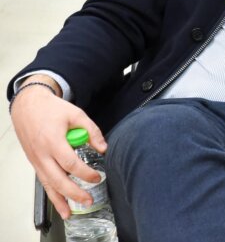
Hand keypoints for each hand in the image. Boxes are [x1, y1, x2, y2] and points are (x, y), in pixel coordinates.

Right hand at [10, 79, 106, 220]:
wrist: (28, 106)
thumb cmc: (50, 109)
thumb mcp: (76, 114)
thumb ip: (91, 131)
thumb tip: (103, 148)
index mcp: (53, 141)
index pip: (70, 163)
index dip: (85, 173)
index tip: (97, 177)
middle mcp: (42, 154)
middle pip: (58, 179)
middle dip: (73, 192)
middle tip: (88, 200)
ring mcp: (36, 160)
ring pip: (48, 184)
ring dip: (59, 200)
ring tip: (70, 212)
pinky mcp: (35, 162)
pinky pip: (43, 181)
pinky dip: (51, 193)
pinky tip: (59, 202)